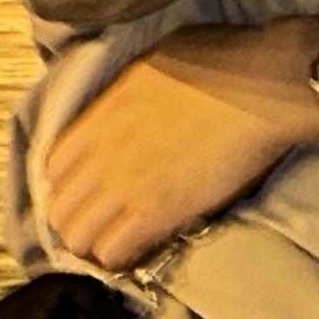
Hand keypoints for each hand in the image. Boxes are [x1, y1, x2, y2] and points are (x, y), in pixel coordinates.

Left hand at [41, 19, 318, 268]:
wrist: (264, 85)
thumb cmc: (224, 61)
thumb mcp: (157, 59)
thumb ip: (129, 90)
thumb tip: (128, 102)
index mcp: (104, 112)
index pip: (53, 164)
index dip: (66, 184)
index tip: (86, 191)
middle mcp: (105, 151)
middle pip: (59, 207)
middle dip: (75, 221)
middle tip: (100, 225)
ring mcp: (128, 183)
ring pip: (78, 236)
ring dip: (94, 245)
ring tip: (117, 245)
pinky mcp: (158, 211)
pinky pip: (114, 250)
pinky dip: (120, 258)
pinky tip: (138, 253)